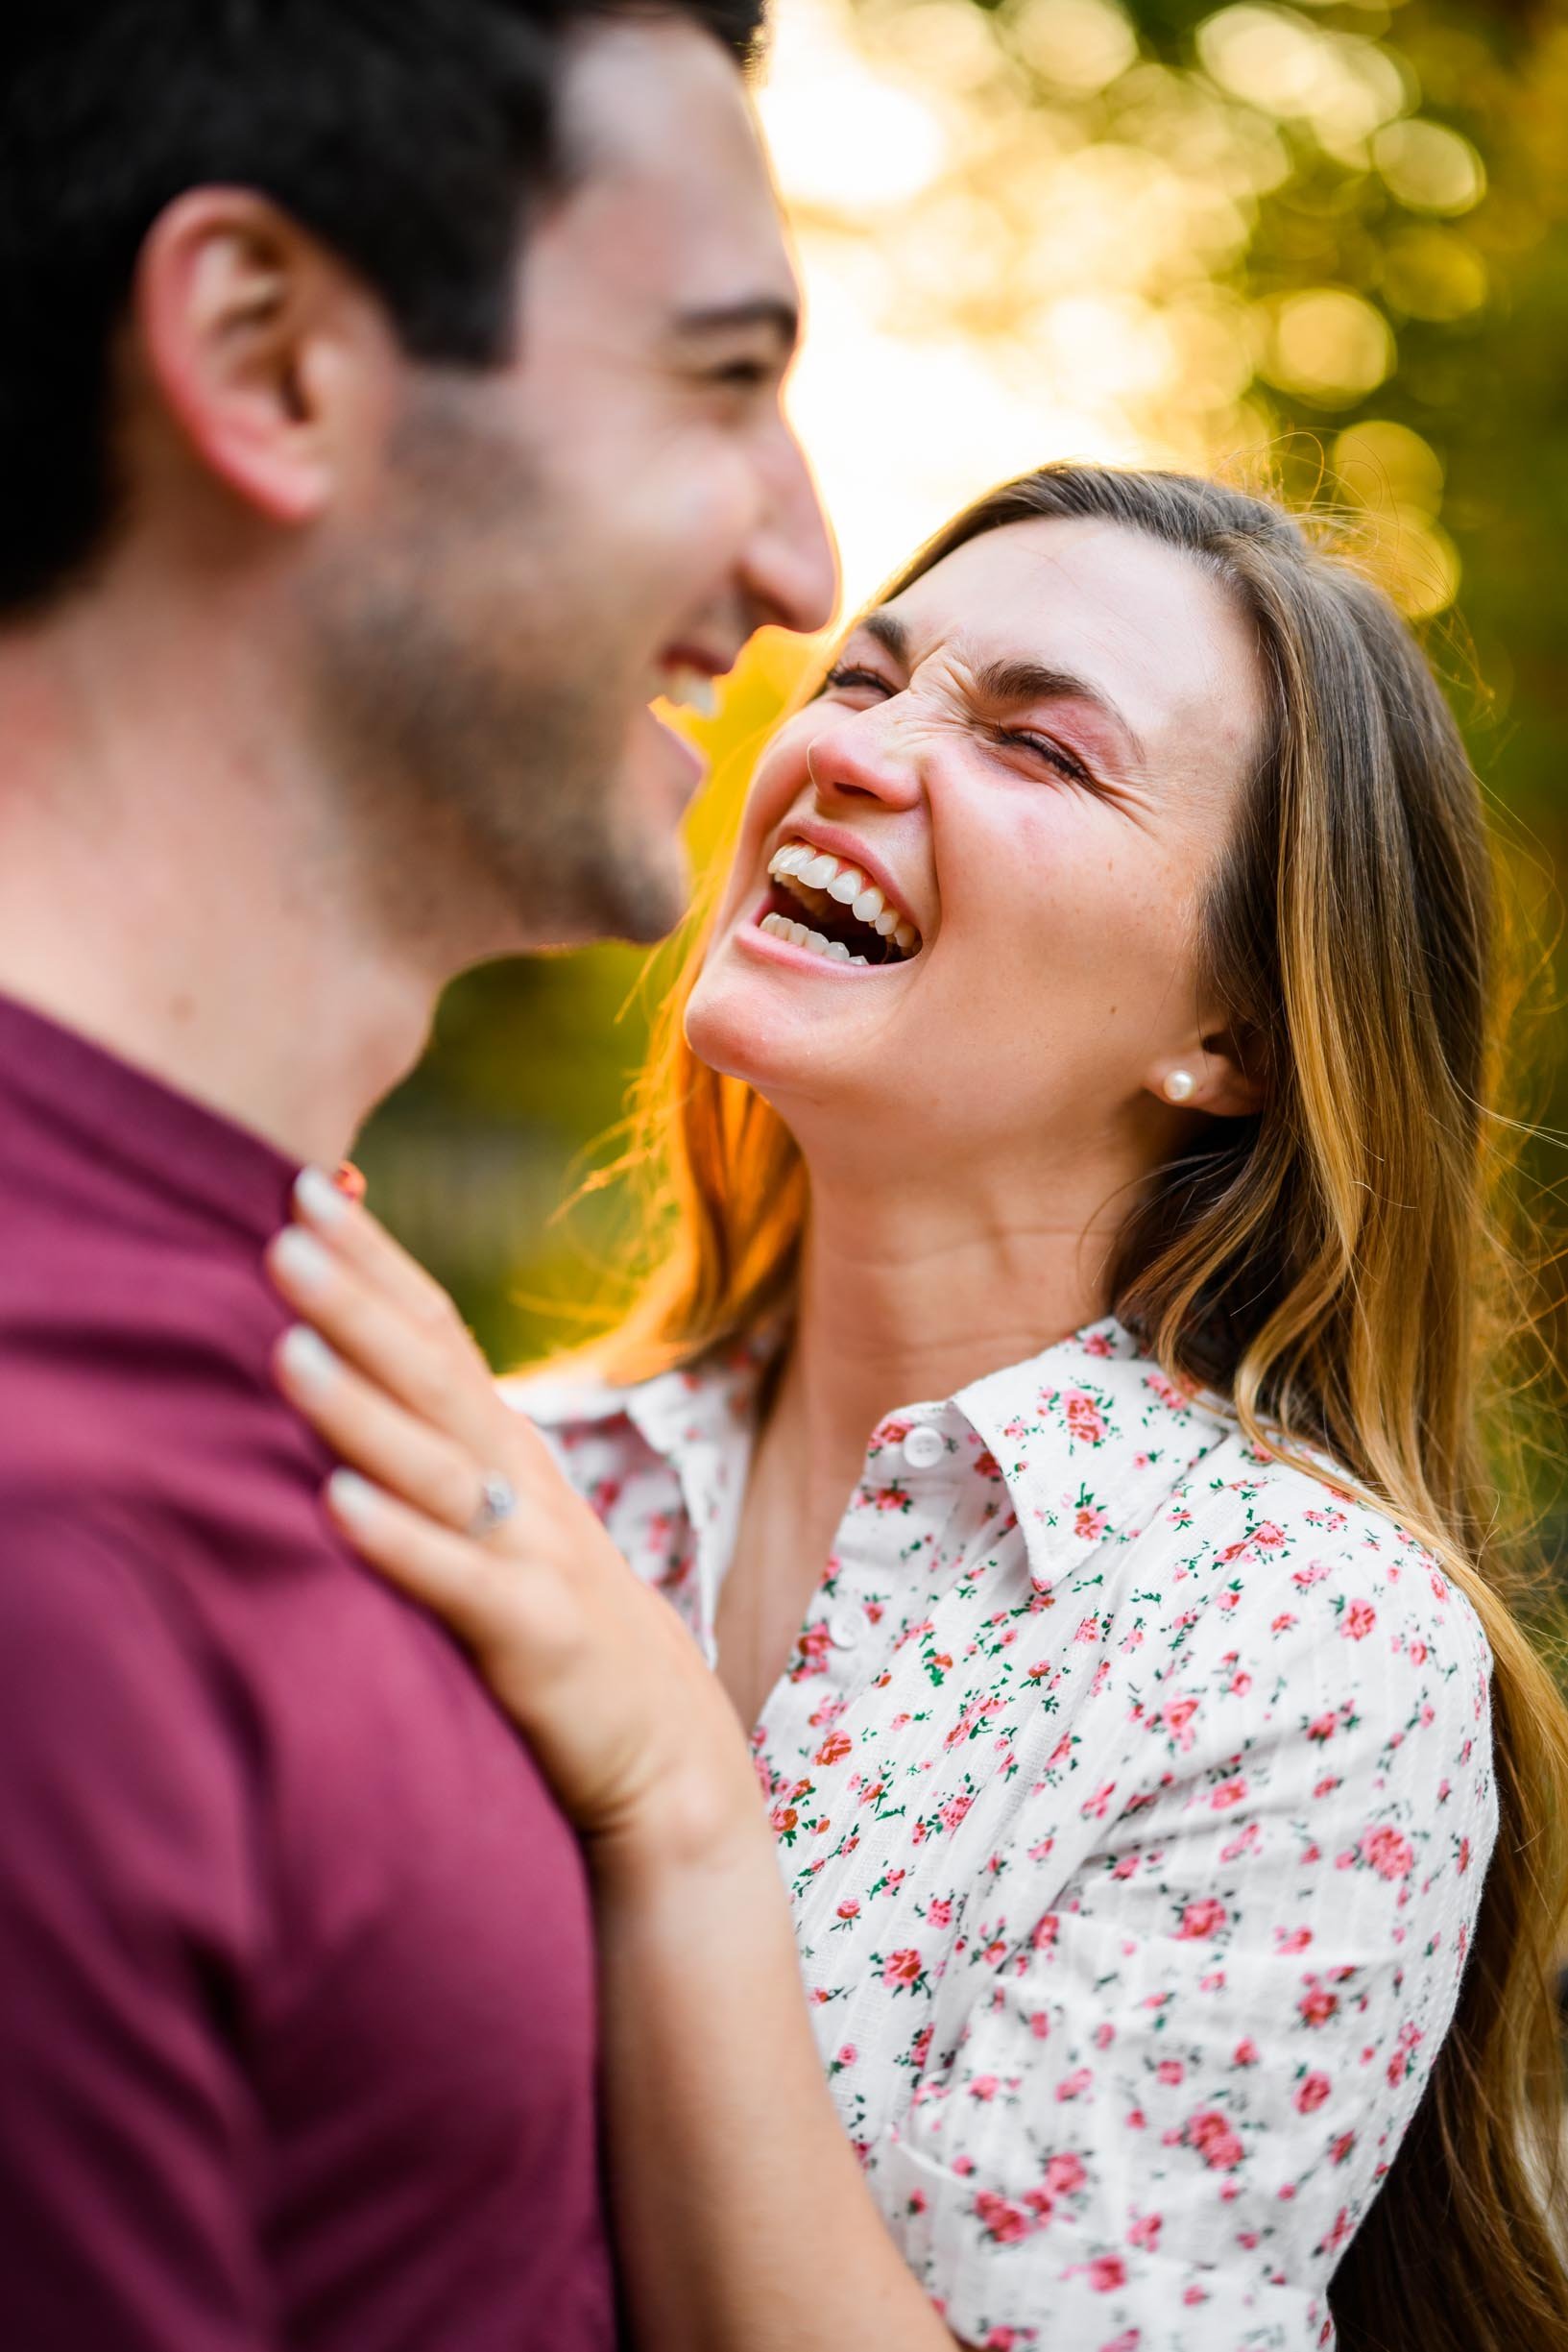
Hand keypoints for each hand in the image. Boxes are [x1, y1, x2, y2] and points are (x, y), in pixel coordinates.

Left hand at [265, 1169, 761, 1866]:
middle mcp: (524, 1485)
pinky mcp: (536, 1636)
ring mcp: (535, 1556)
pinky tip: (334, 1504)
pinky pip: (458, 1583)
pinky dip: (398, 1540)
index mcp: (510, 1452)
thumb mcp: (502, 1528)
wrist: (668, 1759)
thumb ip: (438, 1458)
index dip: (379, 1259)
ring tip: (285, 1347)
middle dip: (359, 1297)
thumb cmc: (558, 1630)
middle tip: (283, 1226)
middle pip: (436, 1373)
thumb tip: (342, 1381)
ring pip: (440, 1466)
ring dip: (360, 1406)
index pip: (441, 1331)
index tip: (307, 1185)